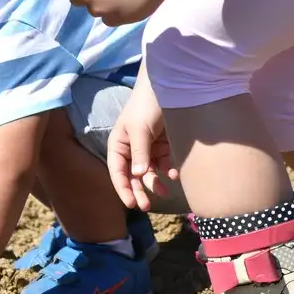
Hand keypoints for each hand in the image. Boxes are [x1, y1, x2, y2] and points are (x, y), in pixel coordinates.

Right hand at [106, 84, 177, 210]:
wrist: (170, 86)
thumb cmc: (146, 105)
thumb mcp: (140, 129)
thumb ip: (139, 153)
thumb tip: (139, 176)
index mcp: (119, 145)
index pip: (118, 172)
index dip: (123, 189)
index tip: (131, 204)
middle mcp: (131, 149)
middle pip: (133, 176)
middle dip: (139, 191)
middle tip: (147, 207)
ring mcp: (148, 148)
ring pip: (150, 172)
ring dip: (156, 183)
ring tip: (166, 192)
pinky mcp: (164, 145)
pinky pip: (164, 164)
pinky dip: (169, 171)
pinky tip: (174, 175)